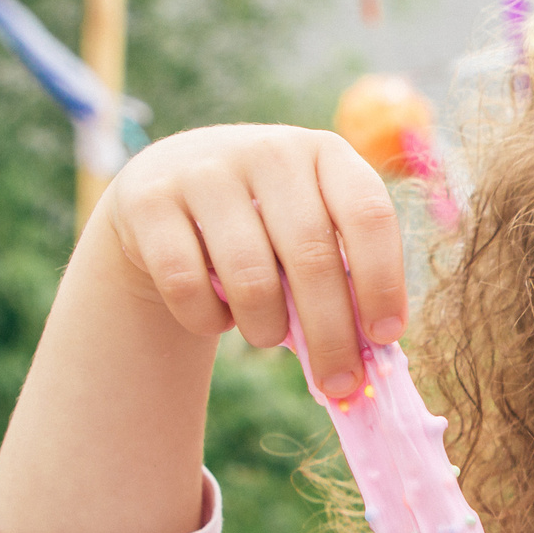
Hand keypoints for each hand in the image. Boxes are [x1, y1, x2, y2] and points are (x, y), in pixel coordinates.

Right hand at [99, 124, 405, 398]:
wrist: (168, 191)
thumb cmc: (264, 225)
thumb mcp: (310, 228)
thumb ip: (344, 273)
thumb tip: (374, 350)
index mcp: (325, 152)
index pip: (368, 214)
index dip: (382, 281)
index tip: (385, 336)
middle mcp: (268, 151)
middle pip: (312, 256)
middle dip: (331, 333)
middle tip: (339, 381)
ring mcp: (204, 170)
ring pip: (250, 278)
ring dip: (266, 329)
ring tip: (268, 337)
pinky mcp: (149, 201)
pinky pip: (186, 285)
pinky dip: (207, 319)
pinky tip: (217, 316)